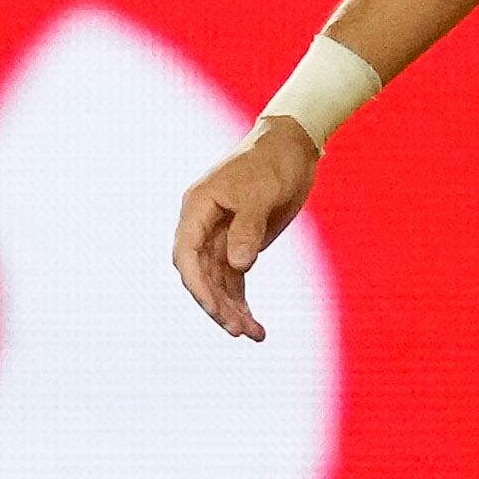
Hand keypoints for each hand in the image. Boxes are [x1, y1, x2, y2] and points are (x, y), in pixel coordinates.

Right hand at [172, 113, 320, 340]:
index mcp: (198, 207)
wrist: (292, 145)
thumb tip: (238, 266)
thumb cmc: (273, 162)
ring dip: (231, 309)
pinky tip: (256, 326)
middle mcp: (202, 225)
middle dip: (217, 304)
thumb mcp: (261, 193)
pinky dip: (242, 301)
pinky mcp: (239, 243)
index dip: (198, 286)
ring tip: (254, 334)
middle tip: (240, 330)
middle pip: (200, 275)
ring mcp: (220, 236)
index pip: (187, 255)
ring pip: (217, 282)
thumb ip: (247, 228)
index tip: (216, 310)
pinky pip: (234, 279)